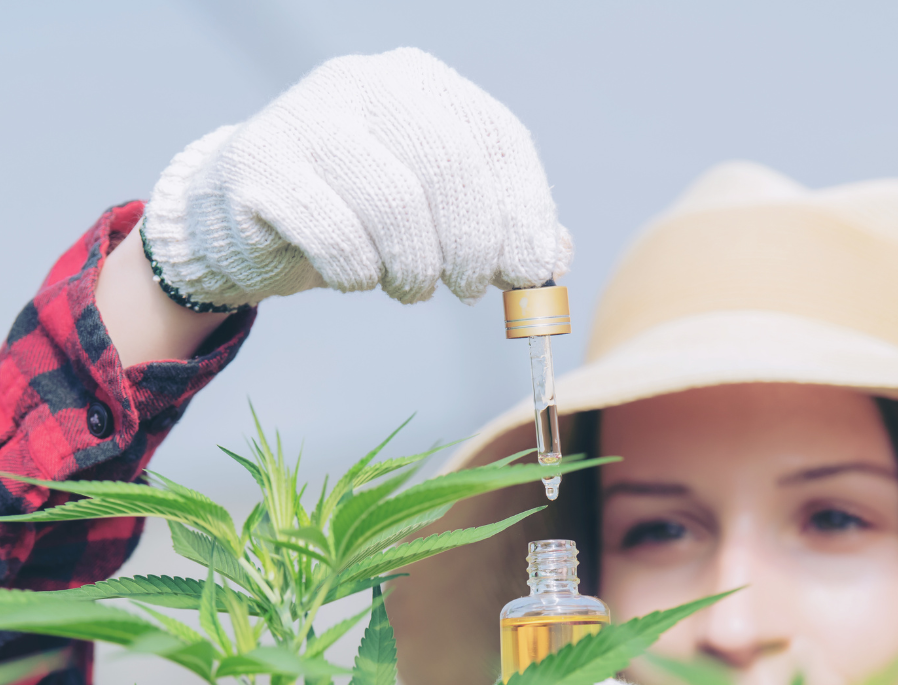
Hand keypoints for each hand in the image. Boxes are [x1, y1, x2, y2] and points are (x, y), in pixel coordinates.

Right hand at [141, 48, 571, 310]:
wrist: (246, 212)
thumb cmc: (356, 213)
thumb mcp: (436, 212)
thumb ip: (498, 229)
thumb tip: (555, 260)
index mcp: (422, 84)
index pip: (499, 140)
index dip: (525, 214)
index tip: (531, 273)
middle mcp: (367, 83)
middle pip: (451, 168)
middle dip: (472, 246)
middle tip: (468, 291)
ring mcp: (308, 118)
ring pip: (394, 204)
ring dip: (414, 268)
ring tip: (410, 287)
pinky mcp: (262, 167)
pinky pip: (335, 235)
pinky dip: (359, 273)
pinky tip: (358, 278)